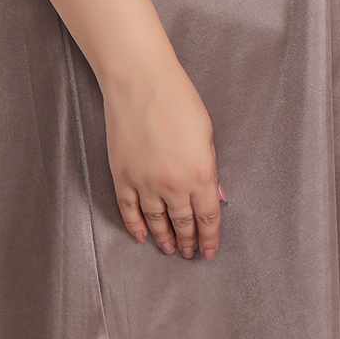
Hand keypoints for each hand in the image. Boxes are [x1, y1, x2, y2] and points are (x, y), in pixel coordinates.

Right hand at [102, 57, 226, 260]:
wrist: (139, 83)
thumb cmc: (179, 100)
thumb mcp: (207, 133)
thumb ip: (210, 168)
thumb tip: (216, 196)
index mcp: (200, 174)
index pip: (208, 218)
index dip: (210, 239)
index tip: (210, 252)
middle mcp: (173, 186)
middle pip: (183, 224)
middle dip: (189, 242)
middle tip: (190, 254)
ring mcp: (145, 184)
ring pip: (156, 221)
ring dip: (164, 238)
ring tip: (170, 250)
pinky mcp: (122, 177)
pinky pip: (129, 211)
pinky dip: (136, 227)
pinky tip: (142, 237)